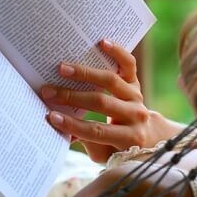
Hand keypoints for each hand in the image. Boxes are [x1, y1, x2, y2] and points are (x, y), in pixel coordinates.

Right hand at [41, 40, 182, 162]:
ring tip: (62, 68)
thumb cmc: (119, 148)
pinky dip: (117, 52)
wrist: (149, 136)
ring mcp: (136, 96)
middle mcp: (136, 115)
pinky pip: (129, 64)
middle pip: (101, 103)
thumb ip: (87, 143)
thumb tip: (62, 127)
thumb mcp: (105, 154)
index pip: (97, 131)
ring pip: (110, 81)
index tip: (51, 117)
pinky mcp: (136, 82)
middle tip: (47, 92)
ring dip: (84, 74)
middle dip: (71, 97)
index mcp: (130, 138)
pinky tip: (101, 43)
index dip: (73, 125)